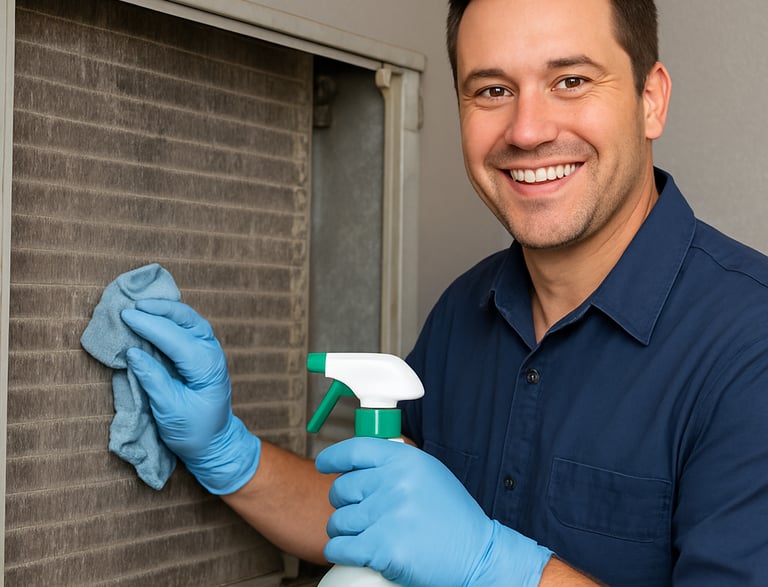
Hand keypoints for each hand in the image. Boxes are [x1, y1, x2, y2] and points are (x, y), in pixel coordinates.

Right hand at [121, 299, 259, 494]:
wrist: (215, 442)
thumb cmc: (194, 430)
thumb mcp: (171, 411)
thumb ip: (153, 380)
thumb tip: (132, 352)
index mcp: (206, 367)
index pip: (176, 339)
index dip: (149, 325)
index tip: (125, 315)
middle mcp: (211, 353)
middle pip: (187, 320)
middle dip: (159, 309)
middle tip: (131, 304)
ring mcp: (209, 350)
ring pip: (189, 319)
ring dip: (165, 309)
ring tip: (140, 304)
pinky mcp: (201, 352)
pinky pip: (186, 327)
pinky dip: (169, 317)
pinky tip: (153, 313)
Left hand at [315, 438, 551, 586]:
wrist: (476, 554)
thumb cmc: (452, 516)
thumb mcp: (428, 474)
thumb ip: (395, 465)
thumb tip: (356, 465)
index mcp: (405, 460)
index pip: (355, 449)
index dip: (333, 457)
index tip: (324, 465)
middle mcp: (394, 483)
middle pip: (341, 488)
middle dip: (343, 503)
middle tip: (358, 512)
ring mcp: (387, 515)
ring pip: (338, 521)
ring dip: (344, 531)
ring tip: (365, 535)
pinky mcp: (383, 548)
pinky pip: (339, 548)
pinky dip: (341, 552)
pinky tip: (354, 551)